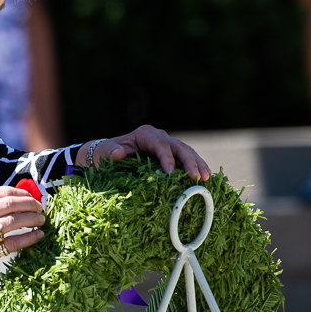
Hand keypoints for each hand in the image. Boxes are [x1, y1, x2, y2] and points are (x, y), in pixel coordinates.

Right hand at [0, 186, 46, 286]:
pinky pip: (15, 242)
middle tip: (40, 209)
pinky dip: (30, 238)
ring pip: (16, 220)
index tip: (32, 198)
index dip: (22, 193)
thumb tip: (11, 198)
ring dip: (33, 219)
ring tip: (41, 221)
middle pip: (12, 204)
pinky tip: (38, 236)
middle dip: (31, 204)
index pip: (5, 192)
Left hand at [82, 125, 210, 179]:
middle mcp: (158, 136)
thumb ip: (110, 152)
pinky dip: (197, 166)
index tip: (170, 173)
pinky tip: (207, 177)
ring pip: (187, 151)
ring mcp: (166, 144)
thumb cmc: (105, 155)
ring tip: (206, 178)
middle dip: (189, 161)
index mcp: (144, 134)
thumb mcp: (103, 153)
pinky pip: (187, 159)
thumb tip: (120, 153)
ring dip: (198, 164)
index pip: (159, 144)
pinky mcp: (171, 155)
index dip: (167, 158)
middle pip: (178, 146)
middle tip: (197, 177)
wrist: (107, 156)